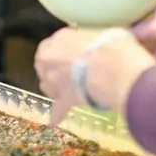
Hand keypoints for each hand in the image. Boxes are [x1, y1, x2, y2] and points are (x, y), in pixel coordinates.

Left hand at [35, 28, 154, 124]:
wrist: (110, 68)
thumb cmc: (110, 45)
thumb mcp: (103, 33)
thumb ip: (95, 41)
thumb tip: (106, 44)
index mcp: (60, 39)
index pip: (51, 44)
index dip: (60, 51)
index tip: (69, 54)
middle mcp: (51, 59)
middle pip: (45, 65)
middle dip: (54, 69)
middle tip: (69, 72)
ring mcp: (55, 81)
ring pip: (48, 85)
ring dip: (54, 88)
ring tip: (66, 90)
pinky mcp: (64, 99)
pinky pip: (58, 109)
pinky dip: (57, 115)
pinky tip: (54, 121)